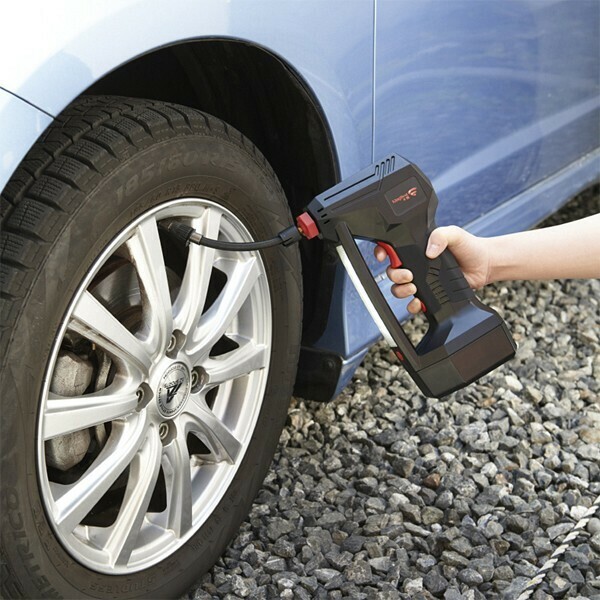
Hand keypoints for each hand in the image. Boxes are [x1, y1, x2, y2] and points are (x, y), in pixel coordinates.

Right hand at [375, 226, 491, 313]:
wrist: (484, 266)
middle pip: (392, 271)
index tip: (383, 256)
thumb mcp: (454, 234)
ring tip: (413, 288)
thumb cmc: (469, 247)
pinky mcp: (430, 295)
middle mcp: (417, 264)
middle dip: (395, 275)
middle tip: (408, 275)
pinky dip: (413, 305)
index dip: (383, 251)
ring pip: (399, 288)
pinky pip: (414, 303)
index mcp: (417, 248)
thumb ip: (440, 235)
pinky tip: (419, 302)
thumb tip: (429, 250)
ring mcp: (422, 280)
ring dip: (401, 290)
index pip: (393, 248)